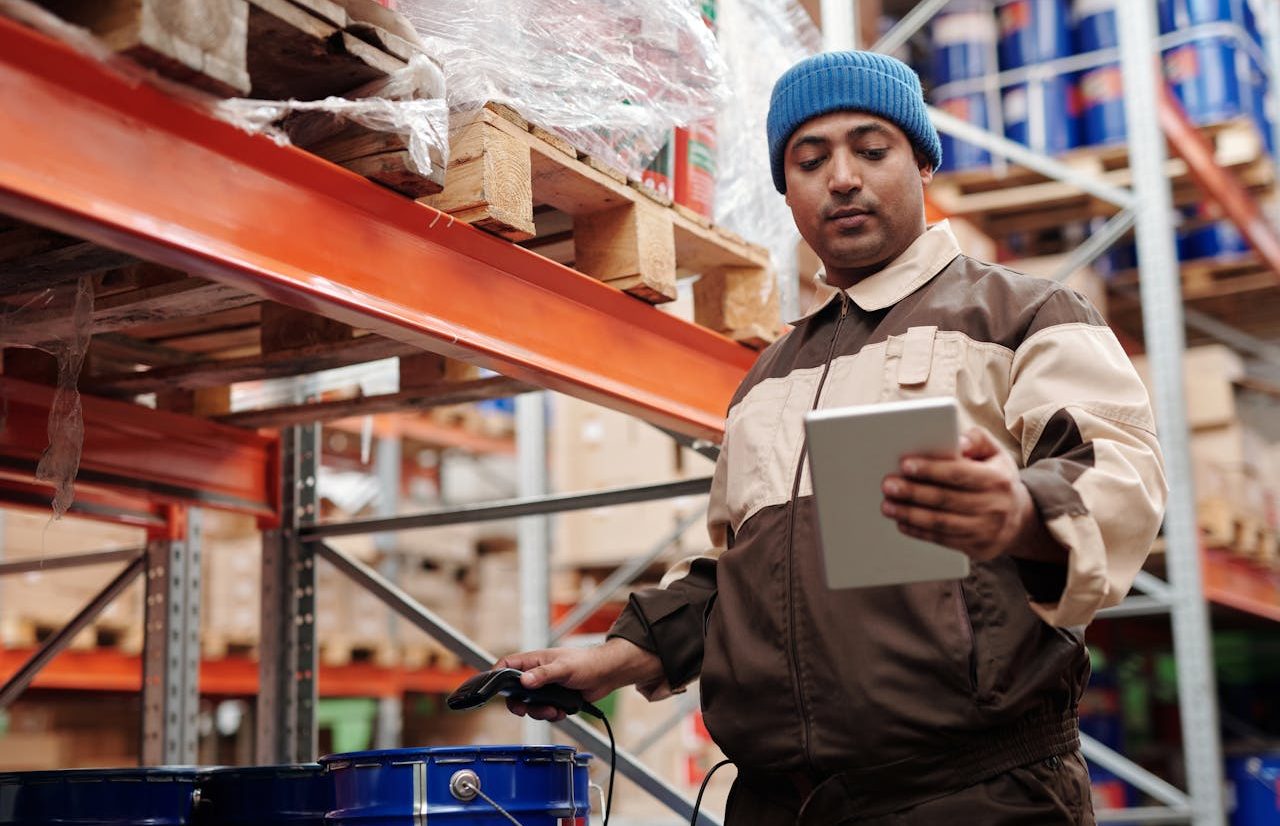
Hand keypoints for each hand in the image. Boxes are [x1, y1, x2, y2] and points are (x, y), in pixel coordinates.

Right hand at [495, 637, 662, 721]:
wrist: (607, 674)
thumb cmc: (587, 662)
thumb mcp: (564, 668)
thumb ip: (543, 674)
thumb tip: (524, 681)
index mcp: (534, 661)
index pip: (506, 665)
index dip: (497, 677)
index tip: (495, 691)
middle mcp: (536, 674)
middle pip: (515, 692)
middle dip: (520, 704)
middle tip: (525, 711)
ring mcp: (545, 687)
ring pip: (530, 705)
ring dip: (539, 712)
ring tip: (554, 710)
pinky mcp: (555, 699)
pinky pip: (544, 712)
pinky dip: (552, 715)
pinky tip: (562, 711)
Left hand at [880, 426, 1041, 562]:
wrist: (1019, 519)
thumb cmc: (997, 479)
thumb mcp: (995, 453)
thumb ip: (977, 439)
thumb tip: (957, 441)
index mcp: (997, 479)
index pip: (959, 473)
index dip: (931, 470)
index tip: (905, 465)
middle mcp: (994, 506)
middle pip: (946, 499)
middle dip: (913, 492)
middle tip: (888, 485)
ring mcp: (986, 530)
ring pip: (941, 522)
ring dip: (910, 514)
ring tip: (888, 506)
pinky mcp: (977, 547)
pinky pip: (943, 540)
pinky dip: (919, 532)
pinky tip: (902, 522)